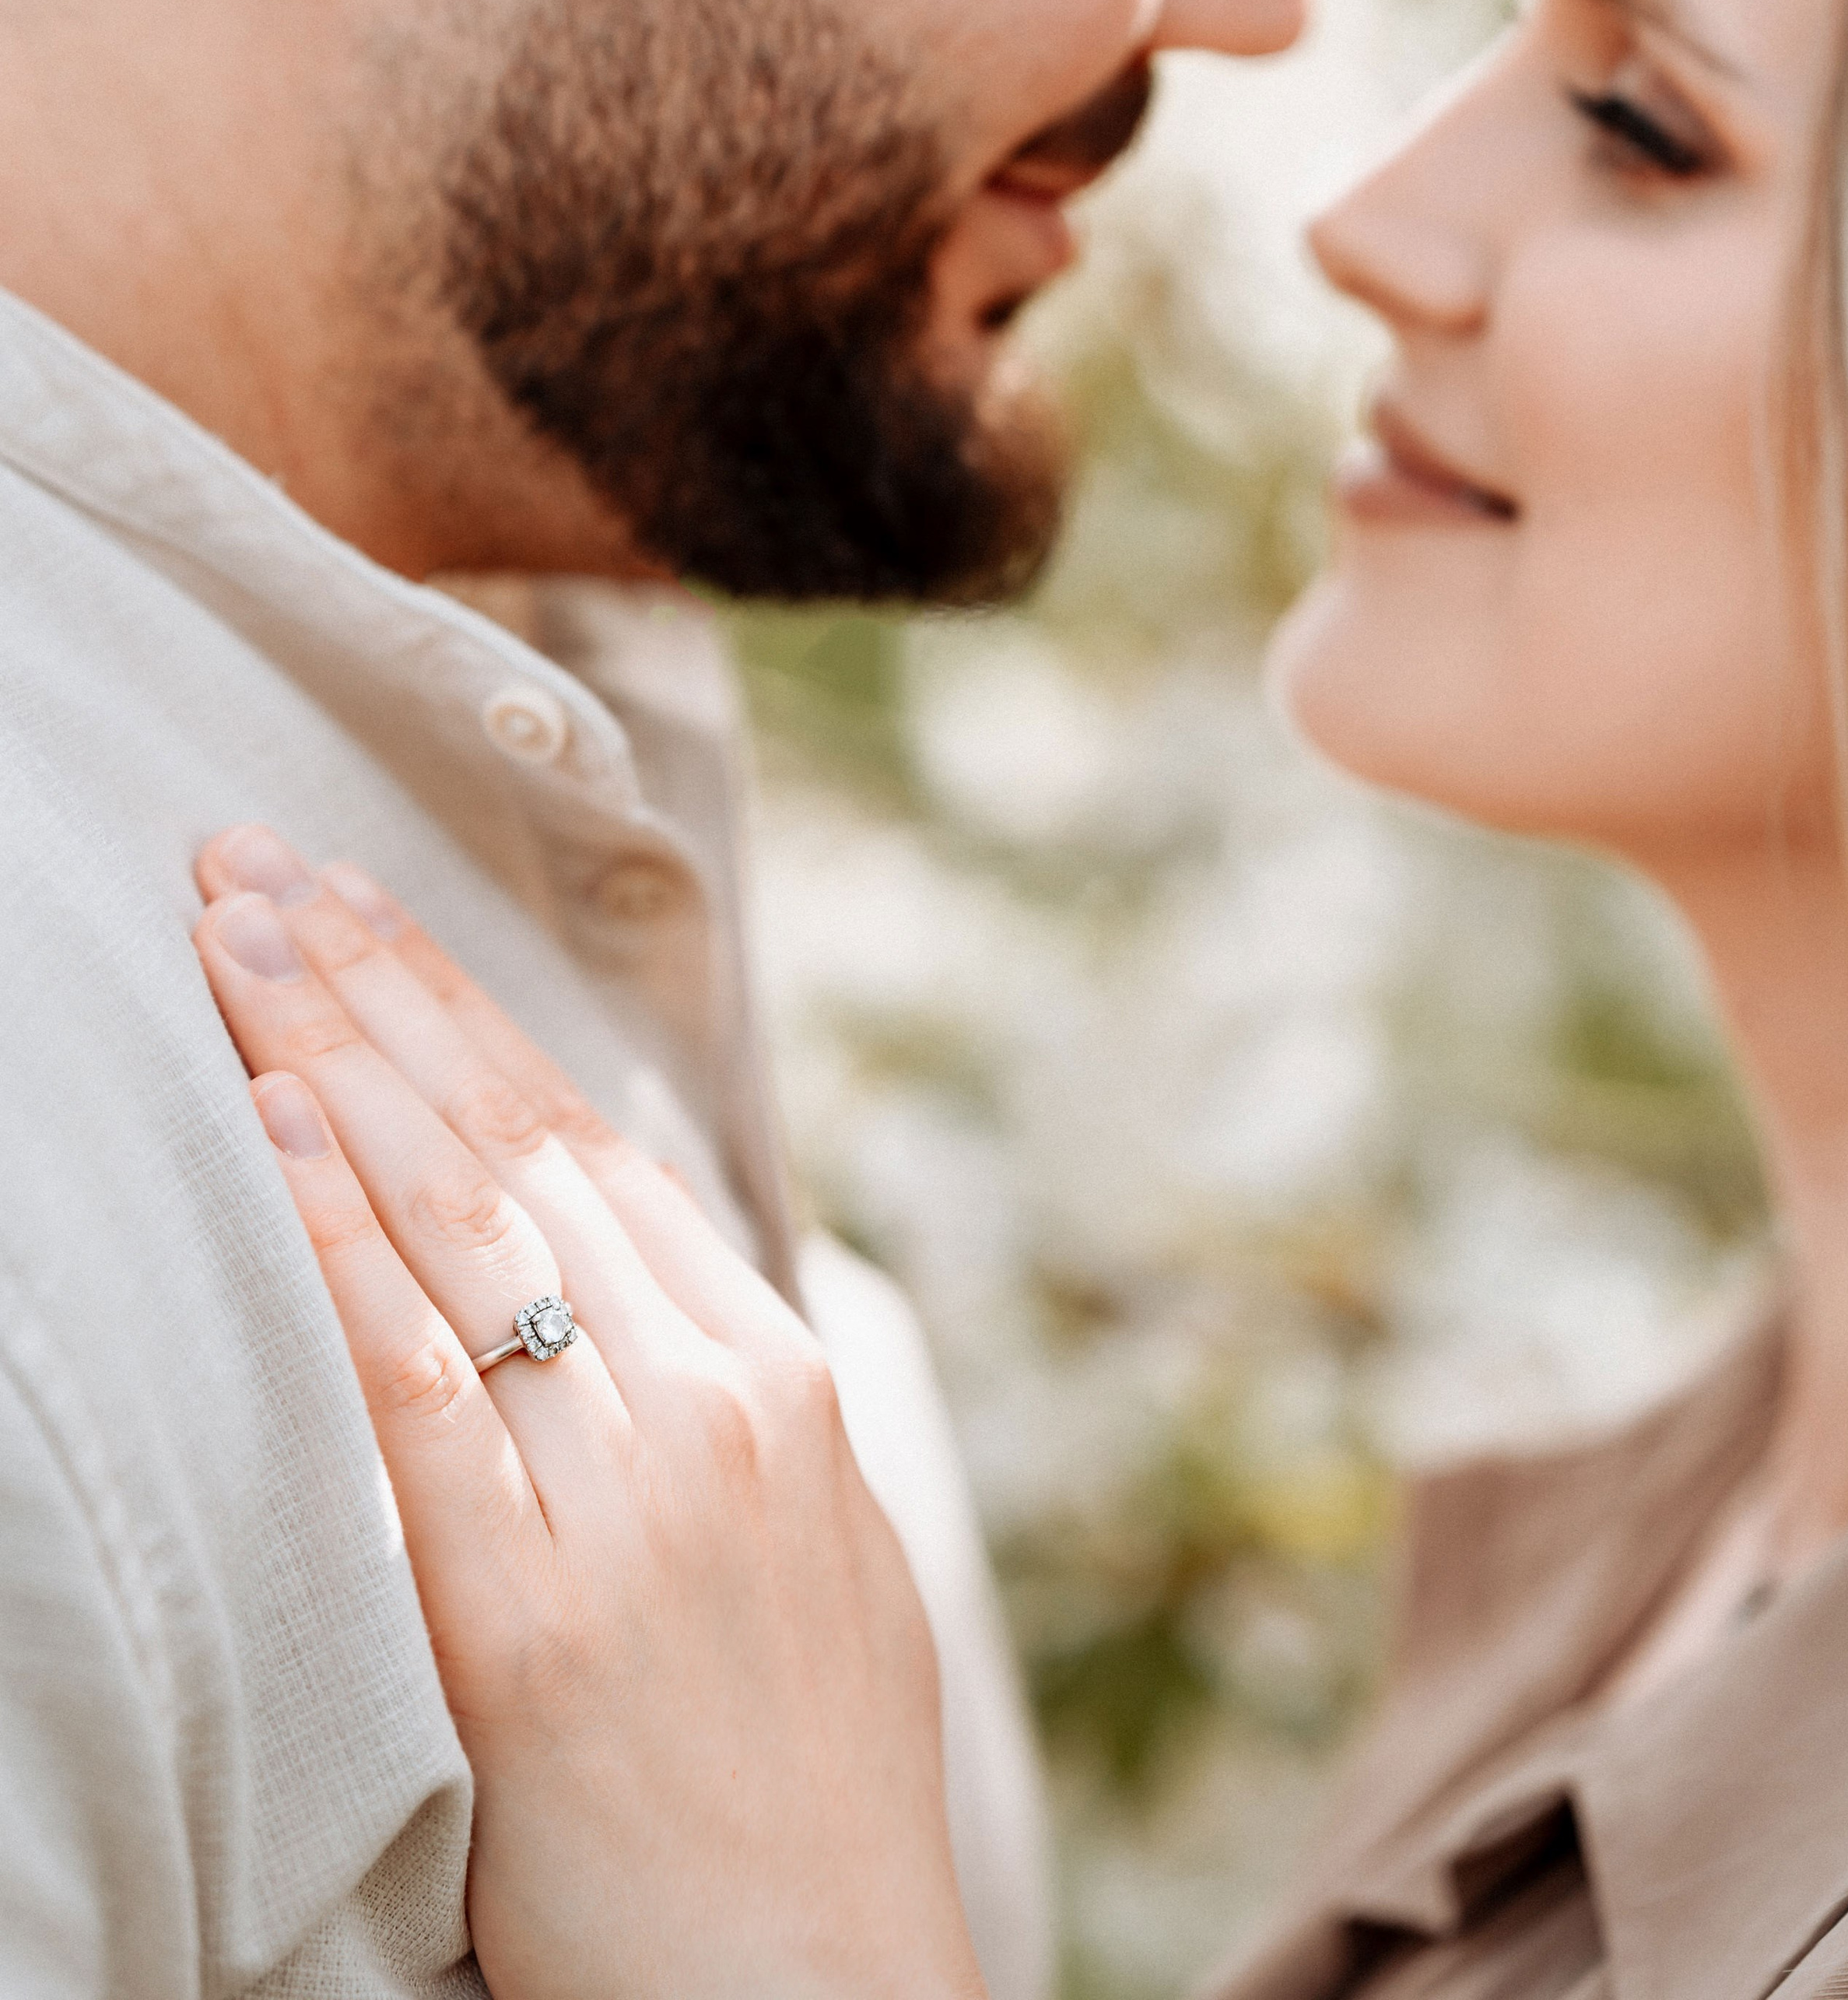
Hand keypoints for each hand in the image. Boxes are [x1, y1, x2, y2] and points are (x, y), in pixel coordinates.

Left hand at [192, 826, 985, 1999]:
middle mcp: (719, 1400)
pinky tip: (268, 1128)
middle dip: (374, 989)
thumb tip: (623, 1291)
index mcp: (779, 1375)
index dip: (462, 1014)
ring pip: (463, 1225)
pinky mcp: (538, 1616)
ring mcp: (637, 1498)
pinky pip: (421, 1387)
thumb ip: (721, 1407)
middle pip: (515, 1146)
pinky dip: (336, 1242)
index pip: (591, 1144)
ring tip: (232, 936)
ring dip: (330, 1060)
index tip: (364, 906)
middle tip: (259, 862)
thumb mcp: (809, 1554)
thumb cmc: (801, 1792)